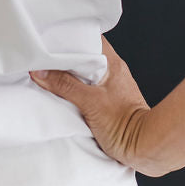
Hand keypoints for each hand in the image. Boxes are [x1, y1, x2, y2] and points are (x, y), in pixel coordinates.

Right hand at [29, 35, 161, 175]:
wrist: (144, 148)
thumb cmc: (124, 125)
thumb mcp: (90, 103)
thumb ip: (65, 86)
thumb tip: (40, 72)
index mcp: (112, 63)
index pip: (89, 39)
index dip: (70, 37)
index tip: (50, 39)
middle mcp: (112, 71)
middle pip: (84, 56)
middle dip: (64, 57)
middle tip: (43, 57)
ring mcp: (110, 87)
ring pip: (84, 73)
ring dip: (67, 74)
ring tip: (47, 73)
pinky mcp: (106, 102)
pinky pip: (85, 88)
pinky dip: (72, 88)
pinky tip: (59, 93)